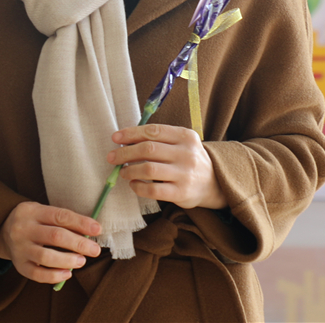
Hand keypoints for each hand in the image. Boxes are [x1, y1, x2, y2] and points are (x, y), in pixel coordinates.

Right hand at [0, 201, 101, 284]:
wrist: (2, 231)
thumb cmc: (33, 221)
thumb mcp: (43, 212)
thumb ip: (63, 220)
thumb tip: (90, 231)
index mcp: (32, 211)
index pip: (60, 215)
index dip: (81, 222)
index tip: (98, 229)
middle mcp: (24, 229)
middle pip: (55, 236)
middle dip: (79, 244)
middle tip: (95, 250)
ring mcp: (20, 248)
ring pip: (45, 256)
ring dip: (67, 260)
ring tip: (82, 261)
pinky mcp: (19, 265)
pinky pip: (37, 274)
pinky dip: (54, 275)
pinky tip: (68, 273)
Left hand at [107, 124, 225, 209]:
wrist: (213, 183)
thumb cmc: (188, 159)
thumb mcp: (180, 143)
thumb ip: (158, 139)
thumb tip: (124, 140)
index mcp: (185, 136)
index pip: (153, 131)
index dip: (131, 134)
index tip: (115, 138)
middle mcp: (186, 153)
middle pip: (148, 149)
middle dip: (125, 153)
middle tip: (112, 157)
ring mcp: (185, 174)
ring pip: (149, 169)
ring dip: (130, 170)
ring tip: (123, 171)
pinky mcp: (181, 193)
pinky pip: (153, 190)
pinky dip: (138, 187)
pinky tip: (133, 184)